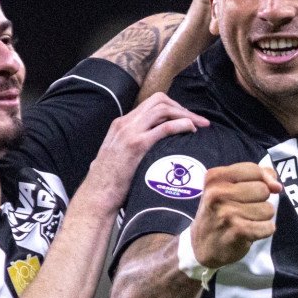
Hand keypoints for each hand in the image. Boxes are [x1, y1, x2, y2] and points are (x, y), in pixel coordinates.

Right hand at [87, 94, 210, 204]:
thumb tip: (153, 150)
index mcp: (121, 124)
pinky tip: (191, 130)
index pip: (151, 104)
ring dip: (186, 114)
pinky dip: (181, 125)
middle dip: (182, 108)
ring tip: (200, 125)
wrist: (97, 195)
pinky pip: (164, 127)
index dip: (173, 108)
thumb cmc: (110, 183)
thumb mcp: (119, 157)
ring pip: (163, 109)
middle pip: (159, 101)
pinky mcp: (136, 145)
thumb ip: (133, 147)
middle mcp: (124, 123)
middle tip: (199, 121)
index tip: (187, 119)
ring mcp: (129, 132)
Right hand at [190, 162, 281, 268]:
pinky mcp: (238, 230)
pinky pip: (268, 227)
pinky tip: (249, 233)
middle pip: (263, 190)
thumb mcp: (226, 188)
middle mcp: (218, 193)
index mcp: (214, 177)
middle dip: (261, 201)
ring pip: (268, 209)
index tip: (255, 191)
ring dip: (262, 218)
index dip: (262, 180)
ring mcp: (227, 212)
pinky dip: (264, 231)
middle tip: (245, 210)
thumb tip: (276, 185)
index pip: (253, 170)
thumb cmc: (218, 213)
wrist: (201, 247)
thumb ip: (254, 177)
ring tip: (246, 221)